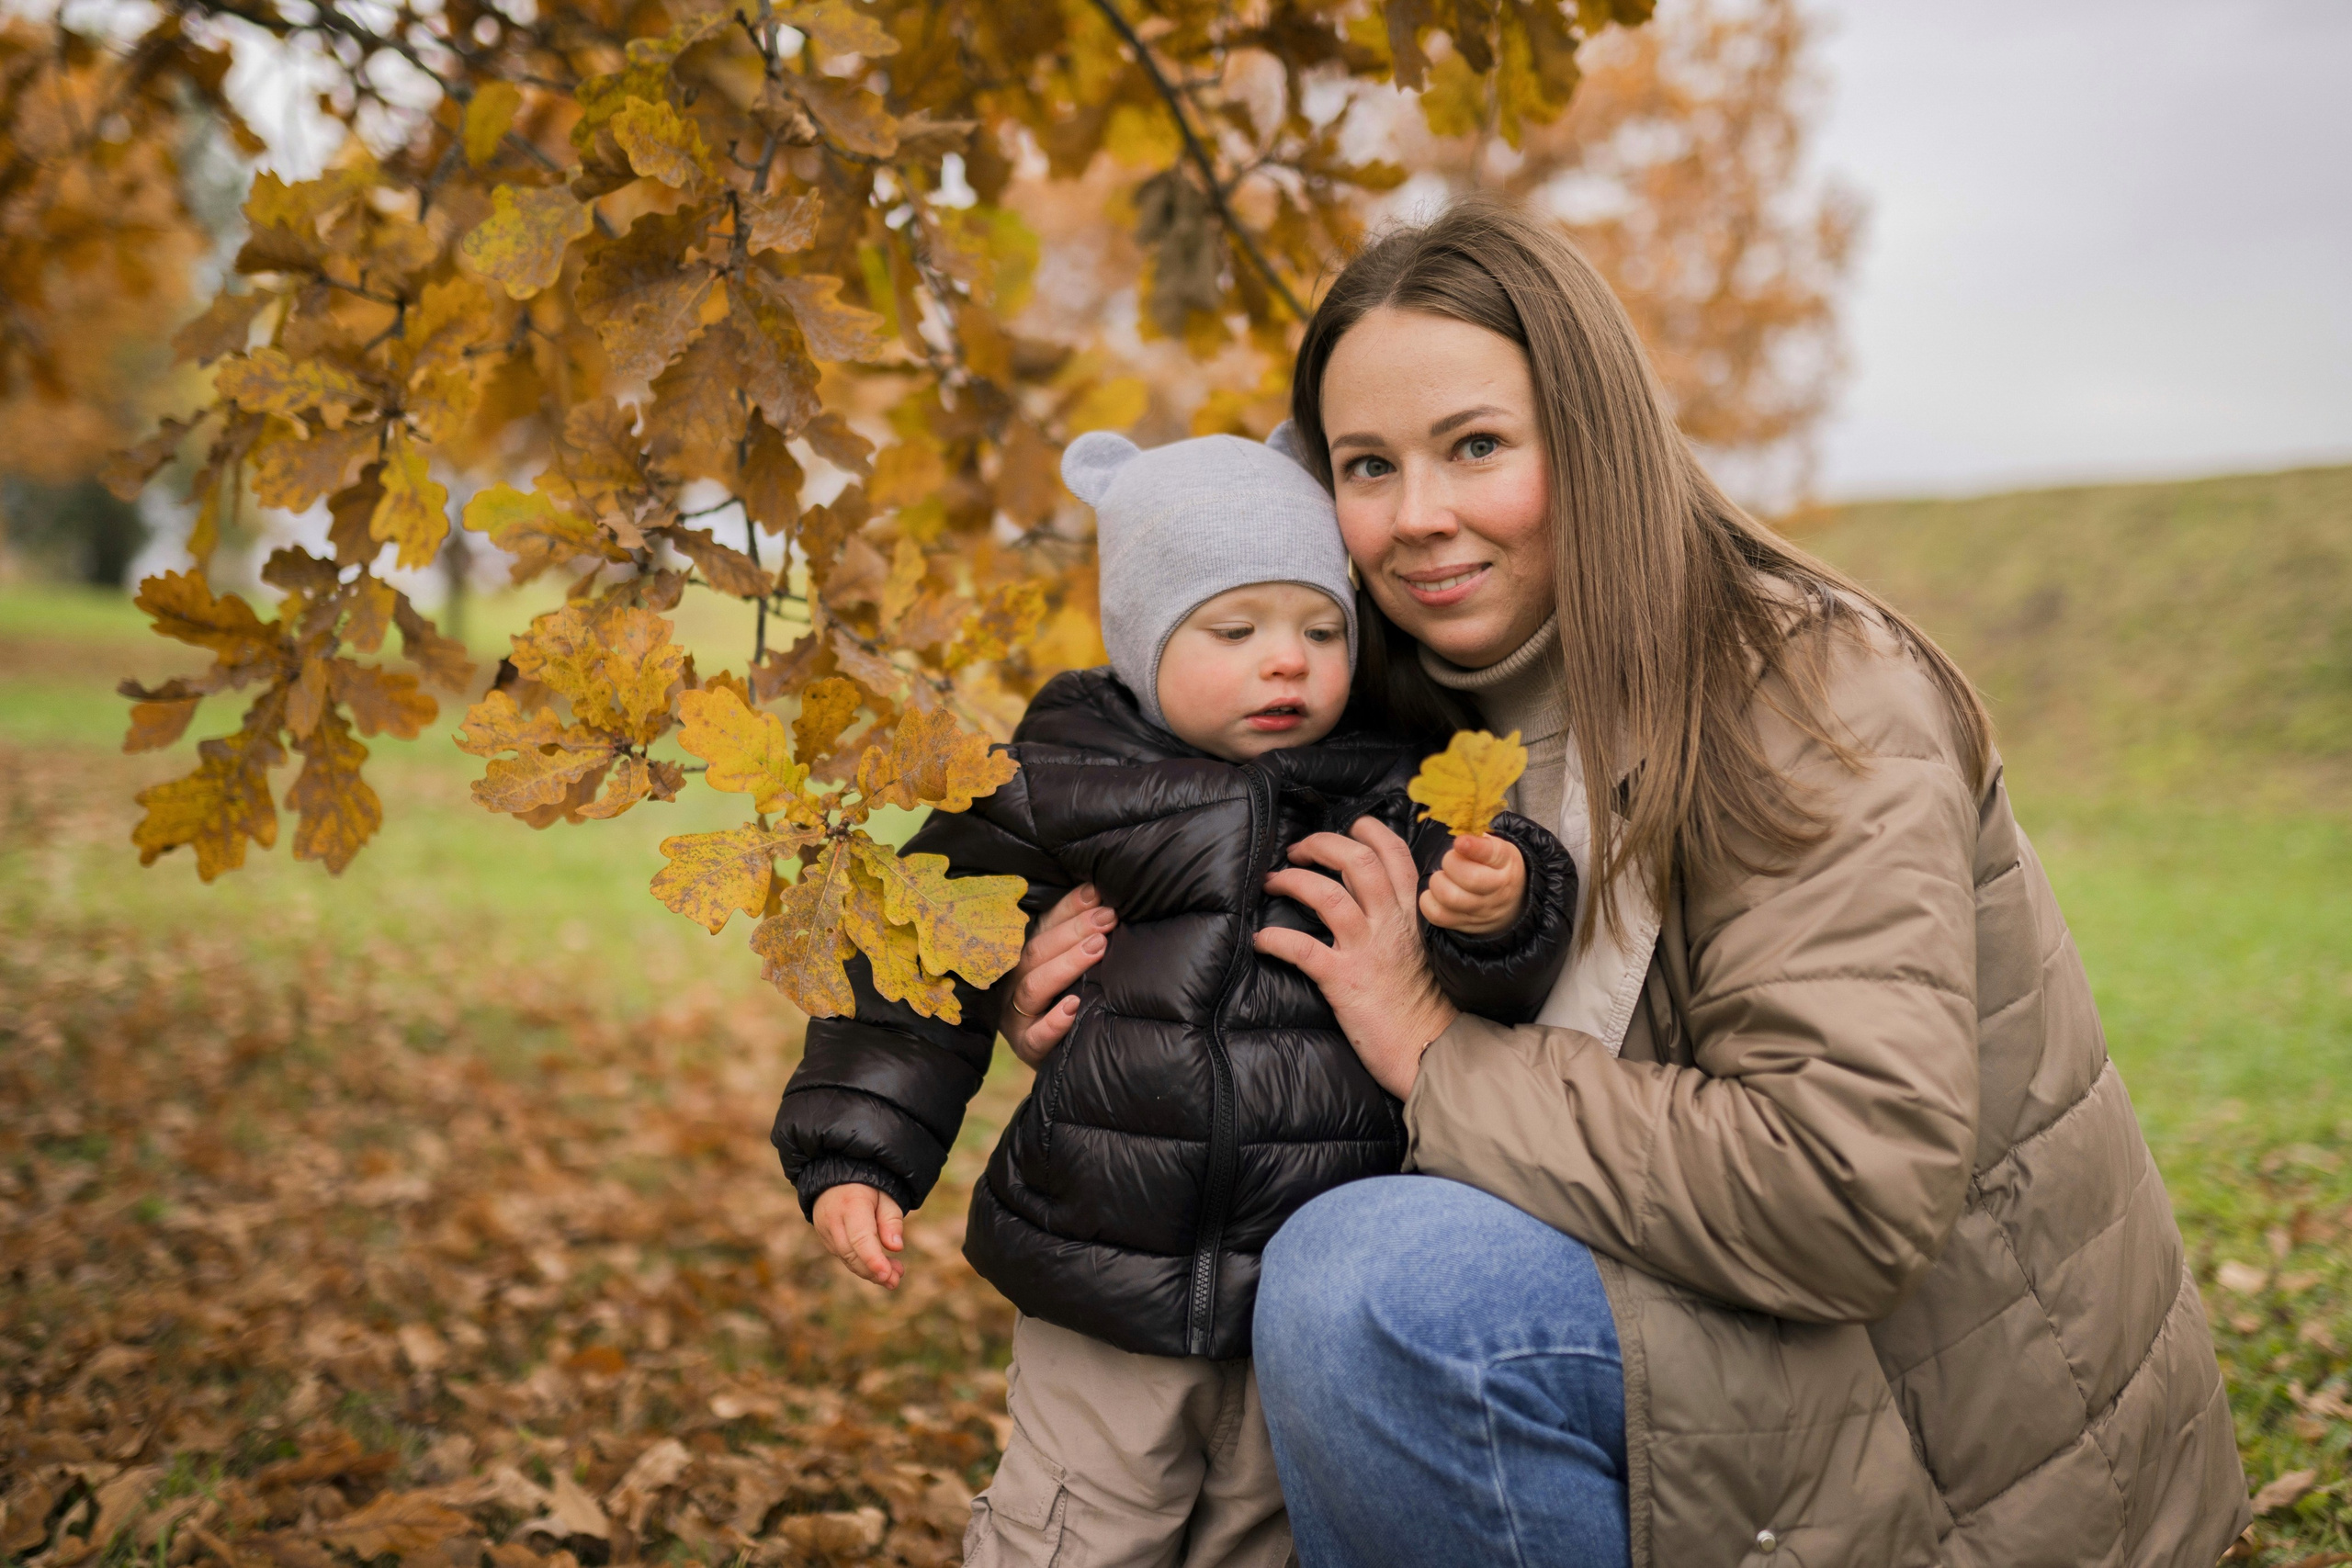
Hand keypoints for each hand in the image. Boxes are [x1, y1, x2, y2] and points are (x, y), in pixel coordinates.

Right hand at [813, 1183, 905, 1288]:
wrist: (837, 1173)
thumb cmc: (868, 1184)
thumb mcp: (886, 1195)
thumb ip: (891, 1220)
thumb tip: (896, 1247)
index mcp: (851, 1204)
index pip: (861, 1238)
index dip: (873, 1259)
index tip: (887, 1274)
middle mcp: (833, 1219)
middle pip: (852, 1253)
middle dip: (873, 1271)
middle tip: (895, 1281)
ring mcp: (825, 1229)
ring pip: (846, 1258)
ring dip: (868, 1272)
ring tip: (893, 1278)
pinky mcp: (824, 1236)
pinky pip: (842, 1255)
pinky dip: (859, 1264)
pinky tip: (877, 1268)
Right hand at [1000, 884, 1116, 1067]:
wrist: (1059, 1055)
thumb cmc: (1066, 998)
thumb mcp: (1069, 963)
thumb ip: (1078, 932)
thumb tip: (1100, 893)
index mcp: (1021, 957)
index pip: (1042, 926)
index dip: (1069, 909)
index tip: (1097, 895)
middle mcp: (1012, 982)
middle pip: (1036, 952)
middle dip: (1073, 931)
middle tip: (1107, 918)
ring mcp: (1015, 1017)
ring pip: (1033, 987)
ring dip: (1066, 965)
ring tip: (1097, 948)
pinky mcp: (1026, 1047)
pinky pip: (1036, 1036)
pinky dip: (1054, 1021)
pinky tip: (1073, 1006)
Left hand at [1252, 816, 1457, 1099]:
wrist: (1430, 1050)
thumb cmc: (1422, 1004)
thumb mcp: (1421, 948)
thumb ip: (1400, 919)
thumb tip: (1371, 898)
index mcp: (1411, 914)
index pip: (1395, 853)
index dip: (1368, 830)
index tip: (1346, 828)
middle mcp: (1391, 924)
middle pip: (1358, 860)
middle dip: (1322, 844)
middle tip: (1297, 850)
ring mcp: (1367, 951)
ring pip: (1328, 895)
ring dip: (1293, 880)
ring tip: (1273, 881)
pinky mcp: (1345, 981)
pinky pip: (1303, 949)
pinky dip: (1276, 939)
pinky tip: (1261, 939)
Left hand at [1421, 834, 1524, 935]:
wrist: (1511, 905)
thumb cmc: (1497, 869)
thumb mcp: (1497, 849)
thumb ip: (1478, 839)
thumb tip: (1457, 835)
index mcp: (1506, 862)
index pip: (1492, 854)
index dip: (1474, 848)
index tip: (1460, 842)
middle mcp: (1498, 889)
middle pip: (1470, 878)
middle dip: (1451, 864)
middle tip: (1450, 861)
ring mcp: (1481, 910)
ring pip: (1450, 897)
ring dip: (1438, 883)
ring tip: (1442, 878)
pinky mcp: (1464, 923)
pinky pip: (1438, 915)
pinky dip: (1428, 902)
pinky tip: (1434, 894)